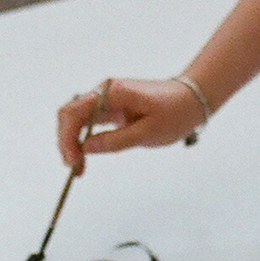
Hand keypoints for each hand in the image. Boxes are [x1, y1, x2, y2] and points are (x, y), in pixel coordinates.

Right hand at [54, 77, 207, 172]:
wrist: (193, 99)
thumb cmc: (175, 112)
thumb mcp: (148, 133)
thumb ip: (115, 141)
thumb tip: (85, 149)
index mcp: (113, 93)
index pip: (75, 112)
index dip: (67, 138)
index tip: (72, 161)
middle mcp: (105, 92)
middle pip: (70, 114)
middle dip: (66, 142)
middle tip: (74, 168)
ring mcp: (107, 99)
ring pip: (76, 119)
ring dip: (73, 143)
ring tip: (80, 168)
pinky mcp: (111, 107)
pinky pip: (89, 122)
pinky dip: (84, 140)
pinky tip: (85, 157)